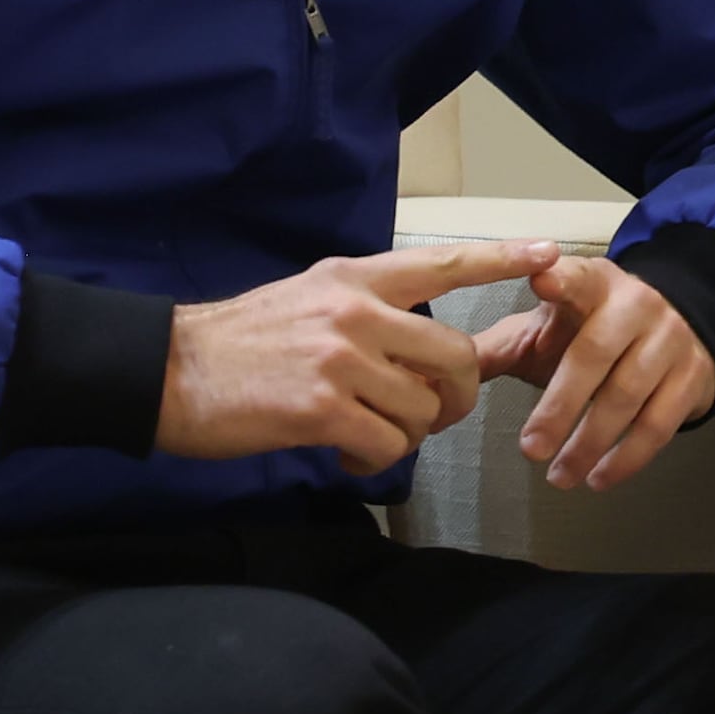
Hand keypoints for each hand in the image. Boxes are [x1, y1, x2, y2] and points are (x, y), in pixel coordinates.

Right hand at [158, 242, 555, 462]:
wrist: (164, 372)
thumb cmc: (239, 343)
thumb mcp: (307, 300)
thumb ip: (367, 312)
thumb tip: (420, 351)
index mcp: (354, 278)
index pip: (443, 263)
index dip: (500, 258)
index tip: (549, 252)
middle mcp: (354, 310)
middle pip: (453, 356)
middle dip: (453, 397)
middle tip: (429, 417)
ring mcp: (340, 358)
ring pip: (422, 409)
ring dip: (406, 435)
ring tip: (365, 437)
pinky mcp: (320, 408)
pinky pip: (387, 446)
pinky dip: (373, 461)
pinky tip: (343, 457)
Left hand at [471, 250, 714, 491]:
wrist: (676, 328)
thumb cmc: (591, 332)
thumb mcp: (547, 329)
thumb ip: (498, 349)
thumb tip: (437, 374)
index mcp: (593, 284)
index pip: (577, 278)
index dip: (562, 280)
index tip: (542, 280)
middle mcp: (636, 304)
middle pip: (597, 352)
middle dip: (562, 404)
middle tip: (530, 449)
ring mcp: (671, 339)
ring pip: (628, 394)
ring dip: (591, 442)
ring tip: (560, 477)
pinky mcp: (694, 376)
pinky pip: (661, 423)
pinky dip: (629, 456)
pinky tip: (601, 478)